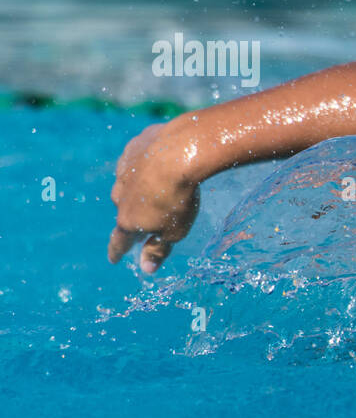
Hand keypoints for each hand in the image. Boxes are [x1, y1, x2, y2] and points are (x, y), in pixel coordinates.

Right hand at [107, 122, 200, 273]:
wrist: (179, 152)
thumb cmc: (179, 198)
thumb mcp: (175, 231)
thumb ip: (158, 249)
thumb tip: (147, 269)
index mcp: (128, 220)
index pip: (120, 241)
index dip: (117, 251)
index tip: (114, 259)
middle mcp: (120, 195)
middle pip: (125, 208)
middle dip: (134, 213)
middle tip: (147, 214)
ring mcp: (124, 169)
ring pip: (129, 182)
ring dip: (141, 185)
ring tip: (160, 184)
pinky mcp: (134, 147)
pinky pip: (139, 158)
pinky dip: (148, 162)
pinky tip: (163, 159)